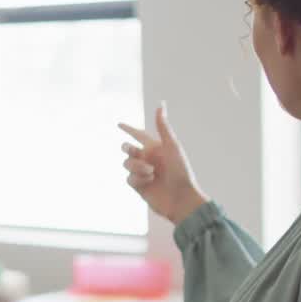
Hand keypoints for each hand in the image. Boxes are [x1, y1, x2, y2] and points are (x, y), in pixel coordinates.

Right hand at [119, 103, 206, 224]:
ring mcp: (142, 173)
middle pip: (127, 148)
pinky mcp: (139, 186)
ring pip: (127, 164)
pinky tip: (149, 182)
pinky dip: (138, 179)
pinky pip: (129, 178)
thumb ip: (163, 126)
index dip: (129, 129)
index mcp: (156, 148)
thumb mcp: (172, 146)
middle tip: (134, 151)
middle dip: (128, 149)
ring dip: (138, 167)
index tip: (119, 125)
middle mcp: (148, 159)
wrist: (181, 197)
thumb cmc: (181, 171)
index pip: (138, 135)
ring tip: (151, 173)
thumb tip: (161, 104)